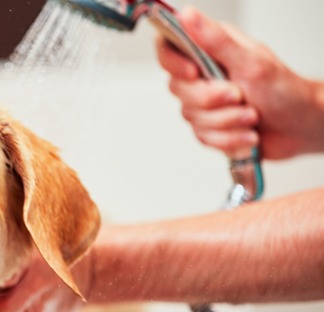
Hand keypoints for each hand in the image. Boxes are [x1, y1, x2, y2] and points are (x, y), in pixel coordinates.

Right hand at [156, 6, 323, 158]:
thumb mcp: (250, 61)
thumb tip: (188, 15)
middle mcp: (203, 74)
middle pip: (178, 88)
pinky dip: (228, 138)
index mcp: (210, 50)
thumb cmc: (284, 90)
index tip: (193, 73)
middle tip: (239, 96)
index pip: (168, 47)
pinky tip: (246, 132)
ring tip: (251, 116)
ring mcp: (204, 102)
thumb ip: (215, 40)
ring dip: (227, 122)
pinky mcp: (208, 126)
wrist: (300, 126)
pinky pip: (202, 137)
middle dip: (211, 100)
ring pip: (191, 116)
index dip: (172, 63)